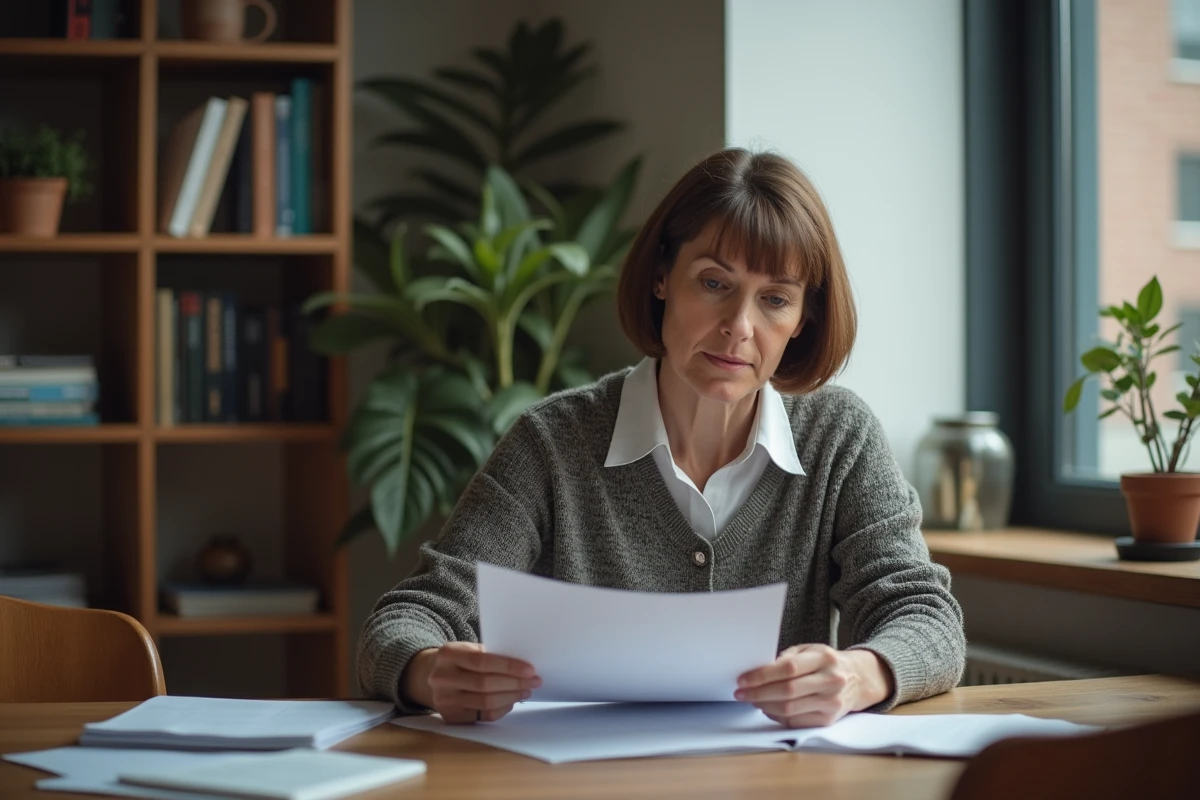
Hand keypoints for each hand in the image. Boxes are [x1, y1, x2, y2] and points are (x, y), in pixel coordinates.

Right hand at [402, 643, 540, 723]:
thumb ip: (490, 655)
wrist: (429, 675)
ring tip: (526, 691)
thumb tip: (523, 668)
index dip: (508, 667)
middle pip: (485, 684)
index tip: (530, 669)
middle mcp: (441, 677)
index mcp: (448, 654)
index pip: (482, 661)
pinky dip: (501, 709)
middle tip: (534, 681)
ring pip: (486, 702)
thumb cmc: (459, 661)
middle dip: (515, 683)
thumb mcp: (467, 649)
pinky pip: (483, 716)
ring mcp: (443, 699)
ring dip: (511, 697)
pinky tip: (511, 701)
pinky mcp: (449, 716)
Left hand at [734, 644, 893, 727]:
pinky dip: (776, 716)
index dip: (762, 675)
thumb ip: (786, 658)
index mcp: (824, 658)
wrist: (858, 679)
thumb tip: (758, 671)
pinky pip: (795, 721)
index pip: (788, 668)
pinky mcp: (829, 719)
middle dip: (758, 693)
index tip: (743, 679)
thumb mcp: (810, 650)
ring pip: (790, 709)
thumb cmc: (826, 662)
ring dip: (764, 706)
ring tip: (752, 700)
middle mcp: (831, 681)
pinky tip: (767, 708)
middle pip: (787, 691)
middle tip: (741, 693)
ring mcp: (831, 702)